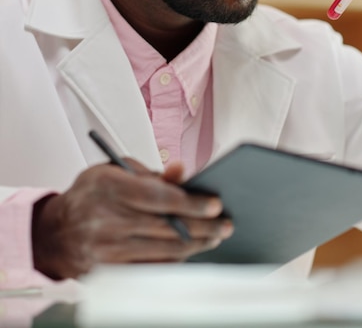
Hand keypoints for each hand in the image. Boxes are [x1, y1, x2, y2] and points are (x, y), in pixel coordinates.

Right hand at [32, 159, 232, 279]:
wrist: (56, 232)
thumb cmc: (92, 194)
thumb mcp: (116, 170)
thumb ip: (151, 173)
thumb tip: (182, 171)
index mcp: (109, 187)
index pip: (158, 197)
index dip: (191, 202)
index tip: (215, 204)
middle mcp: (106, 219)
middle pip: (167, 226)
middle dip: (203, 226)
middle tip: (225, 223)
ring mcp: (107, 249)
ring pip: (164, 250)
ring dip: (196, 244)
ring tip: (215, 235)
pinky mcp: (110, 271)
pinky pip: (153, 268)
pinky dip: (177, 260)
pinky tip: (192, 250)